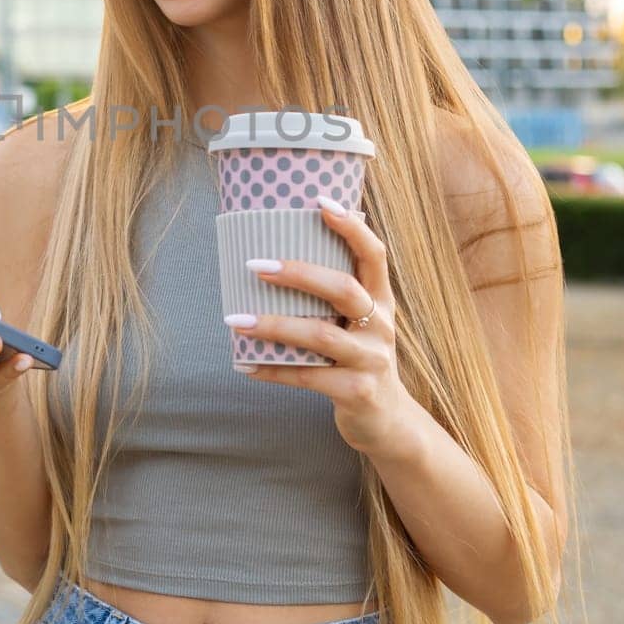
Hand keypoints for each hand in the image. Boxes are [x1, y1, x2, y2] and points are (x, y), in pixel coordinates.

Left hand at [226, 196, 418, 457]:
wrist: (389, 422)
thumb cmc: (359, 360)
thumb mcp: (359, 324)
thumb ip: (333, 297)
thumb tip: (272, 257)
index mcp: (381, 300)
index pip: (373, 254)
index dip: (351, 226)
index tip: (319, 202)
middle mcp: (380, 325)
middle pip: (343, 288)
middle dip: (298, 273)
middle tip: (254, 264)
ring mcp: (371, 360)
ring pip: (321, 335)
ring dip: (274, 325)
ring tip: (234, 320)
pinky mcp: (357, 392)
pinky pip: (308, 377)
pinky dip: (273, 370)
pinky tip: (245, 365)